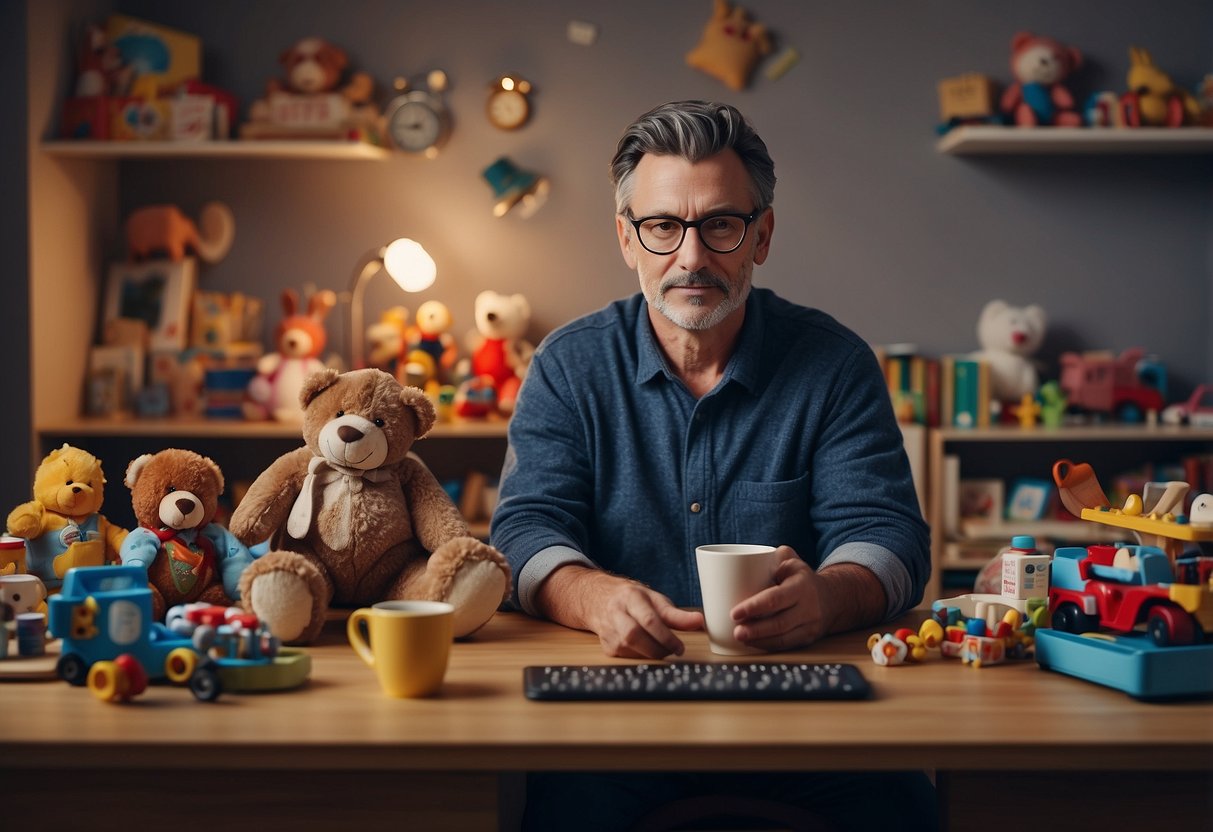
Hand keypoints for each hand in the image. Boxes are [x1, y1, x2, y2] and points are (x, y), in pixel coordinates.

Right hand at [536, 566, 703, 659]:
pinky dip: (641, 657)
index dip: (666, 637)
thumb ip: (676, 614)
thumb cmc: (631, 598)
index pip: (648, 619)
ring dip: (651, 654)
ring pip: (629, 648)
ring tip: (664, 650)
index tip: (681, 647)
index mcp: (631, 597)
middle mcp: (616, 612)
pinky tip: (648, 650)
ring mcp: (608, 630)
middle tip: (675, 650)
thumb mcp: (654, 599)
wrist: (597, 599)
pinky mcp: (607, 646)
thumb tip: (700, 622)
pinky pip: (626, 657)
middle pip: (634, 635)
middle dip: (658, 648)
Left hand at [729, 548, 884, 651]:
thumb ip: (772, 557)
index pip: (775, 599)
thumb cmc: (801, 578)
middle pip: (779, 623)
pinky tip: (753, 643)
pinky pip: (787, 645)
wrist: (831, 597)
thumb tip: (747, 558)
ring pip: (784, 638)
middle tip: (736, 631)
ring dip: (760, 640)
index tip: (734, 613)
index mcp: (801, 585)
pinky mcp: (808, 638)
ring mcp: (811, 625)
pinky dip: (769, 646)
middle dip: (755, 630)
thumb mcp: (791, 561)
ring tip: (740, 638)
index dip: (754, 607)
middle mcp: (809, 607)